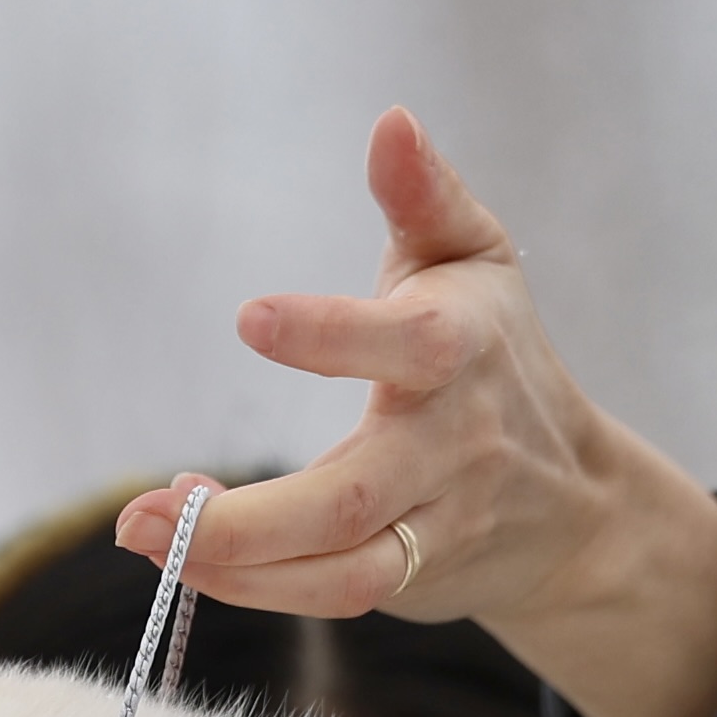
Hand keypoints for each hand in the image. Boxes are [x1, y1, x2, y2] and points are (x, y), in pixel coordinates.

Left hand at [118, 106, 716, 716]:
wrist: (576, 507)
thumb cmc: (501, 355)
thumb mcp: (475, 259)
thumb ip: (425, 194)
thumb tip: (391, 121)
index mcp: (461, 351)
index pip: (407, 347)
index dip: (332, 336)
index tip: (250, 318)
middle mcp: (452, 448)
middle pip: (351, 498)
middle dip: (245, 519)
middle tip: (139, 510)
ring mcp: (434, 524)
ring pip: (338, 567)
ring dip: (234, 564)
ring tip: (145, 533)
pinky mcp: (413, 578)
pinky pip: (332, 596)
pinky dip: (253, 584)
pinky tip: (186, 554)